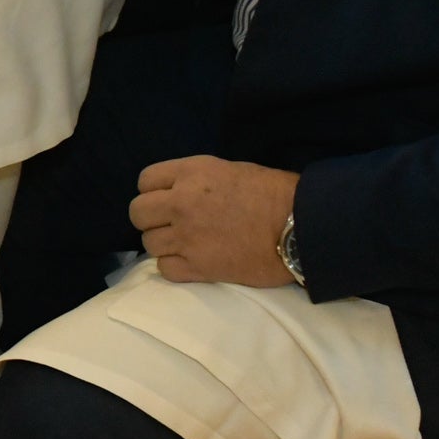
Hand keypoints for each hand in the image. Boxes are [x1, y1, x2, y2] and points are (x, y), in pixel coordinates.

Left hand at [131, 155, 302, 286]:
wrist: (300, 227)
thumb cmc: (273, 193)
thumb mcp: (228, 170)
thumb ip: (196, 179)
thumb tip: (177, 192)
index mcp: (190, 173)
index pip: (145, 181)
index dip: (154, 191)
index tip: (167, 199)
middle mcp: (181, 203)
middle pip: (138, 213)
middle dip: (151, 218)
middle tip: (170, 224)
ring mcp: (187, 236)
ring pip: (148, 243)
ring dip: (163, 244)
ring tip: (185, 244)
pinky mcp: (198, 267)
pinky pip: (164, 269)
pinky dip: (174, 267)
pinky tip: (192, 261)